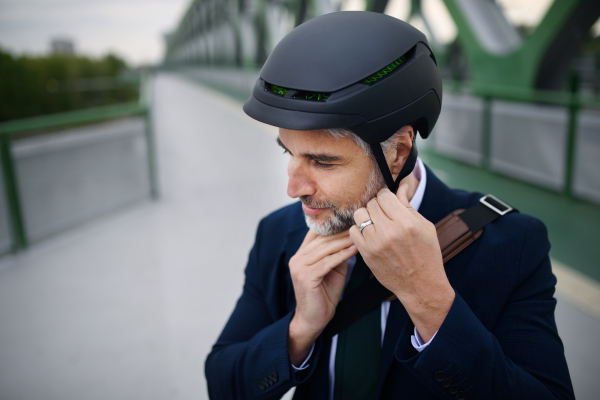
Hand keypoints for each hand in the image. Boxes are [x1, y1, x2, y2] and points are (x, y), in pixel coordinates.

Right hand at [288, 230, 357, 364]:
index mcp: (302, 254)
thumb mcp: (332, 269)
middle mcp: (297, 257)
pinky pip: (327, 262)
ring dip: (344, 240)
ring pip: (325, 248)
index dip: (334, 225)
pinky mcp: (305, 277)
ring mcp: (299, 267)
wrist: (313, 320)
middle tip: (360, 223)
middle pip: (322, 238)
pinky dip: (342, 255)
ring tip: (360, 233)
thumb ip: (336, 253)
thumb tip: (351, 236)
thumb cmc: (325, 295)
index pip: (317, 233)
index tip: (353, 218)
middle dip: (342, 231)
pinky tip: (355, 249)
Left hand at [349, 184, 454, 341]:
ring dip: (366, 216)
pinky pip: (353, 231)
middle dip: (377, 206)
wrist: (421, 286)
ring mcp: (375, 243)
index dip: (386, 196)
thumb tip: (401, 186)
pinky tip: (369, 234)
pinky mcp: (366, 254)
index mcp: (406, 222)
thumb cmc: (426, 254)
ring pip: (359, 215)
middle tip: (384, 214)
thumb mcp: (425, 227)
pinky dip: (359, 230)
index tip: (388, 202)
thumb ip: (408, 205)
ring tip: (376, 223)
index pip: (385, 195)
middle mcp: (389, 231)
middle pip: (371, 204)